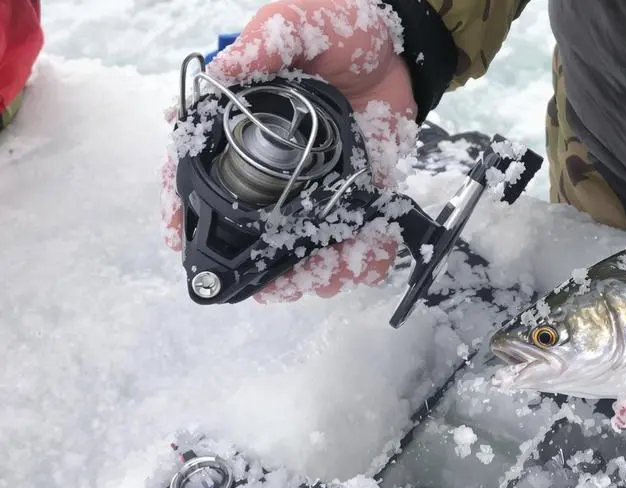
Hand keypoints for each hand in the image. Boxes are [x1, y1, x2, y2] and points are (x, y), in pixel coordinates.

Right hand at [160, 0, 417, 300]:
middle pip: (246, 222)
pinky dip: (353, 259)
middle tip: (254, 281)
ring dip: (300, 271)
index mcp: (242, 124)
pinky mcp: (354, 194)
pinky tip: (357, 267)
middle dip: (246, 258)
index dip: (184, 205)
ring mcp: (314, 184)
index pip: (200, 169)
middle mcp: (273, 162)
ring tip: (308, 282)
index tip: (181, 238)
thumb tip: (219, 75)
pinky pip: (349, 238)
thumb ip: (261, 48)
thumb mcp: (295, 24)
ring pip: (296, 241)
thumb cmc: (341, 29)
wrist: (402, 46)